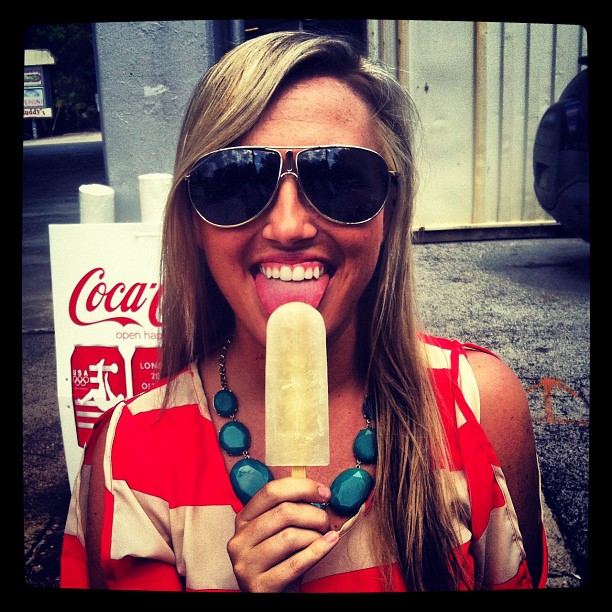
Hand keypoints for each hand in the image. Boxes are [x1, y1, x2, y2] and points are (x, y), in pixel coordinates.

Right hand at [227, 477, 339, 591]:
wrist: (272, 597)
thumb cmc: (279, 561)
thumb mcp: (276, 532)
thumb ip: (288, 511)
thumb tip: (320, 492)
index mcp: (244, 520)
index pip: (271, 491)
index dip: (302, 487)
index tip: (324, 493)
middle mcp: (240, 540)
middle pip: (284, 512)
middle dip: (314, 513)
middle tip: (326, 521)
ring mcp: (246, 564)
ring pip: (290, 537)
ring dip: (315, 535)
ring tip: (324, 537)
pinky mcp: (259, 586)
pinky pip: (296, 563)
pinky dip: (318, 551)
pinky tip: (330, 543)